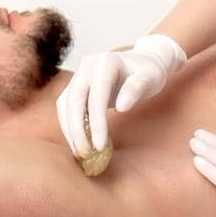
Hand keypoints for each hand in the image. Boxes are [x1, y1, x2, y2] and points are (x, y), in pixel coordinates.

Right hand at [55, 34, 187, 156]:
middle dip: (77, 130)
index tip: (99, 146)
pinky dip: (69, 125)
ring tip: (80, 153)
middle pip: (74, 101)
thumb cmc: (148, 71)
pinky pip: (66, 106)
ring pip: (65, 105)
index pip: (96, 97)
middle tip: (85, 154)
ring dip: (70, 130)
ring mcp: (78, 74)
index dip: (96, 123)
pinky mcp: (75, 85)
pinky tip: (78, 142)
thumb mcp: (150, 77)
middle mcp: (87, 65)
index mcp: (105, 62)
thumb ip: (136, 89)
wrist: (142, 62)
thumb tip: (122, 107)